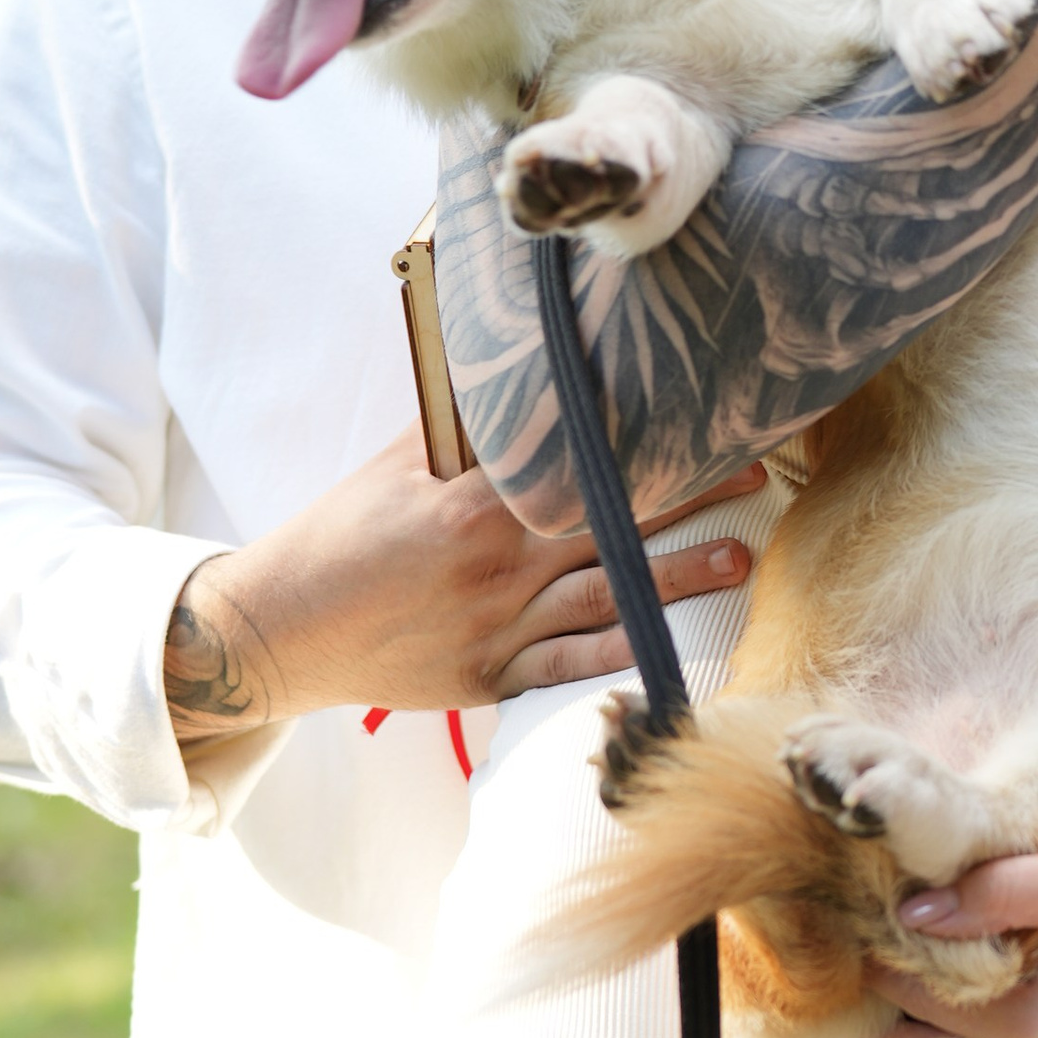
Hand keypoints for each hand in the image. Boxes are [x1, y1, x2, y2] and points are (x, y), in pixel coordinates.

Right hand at [162, 427, 762, 736]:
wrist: (283, 629)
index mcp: (474, 504)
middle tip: (753, 470)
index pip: (575, 460)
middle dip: (685, 495)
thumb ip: (461, 420)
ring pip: (604, 595)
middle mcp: (496, 564)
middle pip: (609, 522)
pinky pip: (569, 666)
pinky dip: (620, 654)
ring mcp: (497, 625)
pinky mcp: (489, 676)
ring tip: (739, 556)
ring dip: (676, 576)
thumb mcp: (397, 463)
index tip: (694, 415)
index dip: (640, 440)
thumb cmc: (340, 535)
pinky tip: (672, 641)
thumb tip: (509, 361)